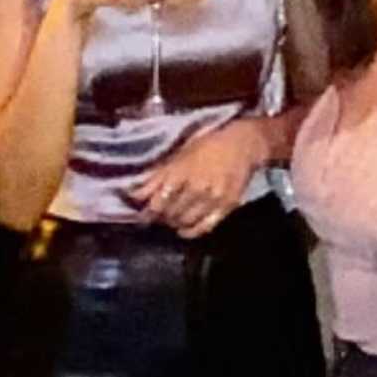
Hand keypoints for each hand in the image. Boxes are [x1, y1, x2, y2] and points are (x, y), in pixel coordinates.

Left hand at [133, 112, 268, 232]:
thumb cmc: (206, 145)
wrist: (242, 144)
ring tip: (170, 219)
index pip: (157, 202)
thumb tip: (134, 193)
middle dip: (159, 217)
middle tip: (156, 216)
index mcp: (181, 172)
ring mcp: (212, 199)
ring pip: (184, 222)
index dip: (146, 212)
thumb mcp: (178, 155)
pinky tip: (183, 230)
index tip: (142, 214)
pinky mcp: (226, 207)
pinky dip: (190, 232)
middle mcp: (196, 188)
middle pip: (169, 214)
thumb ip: (157, 176)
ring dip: (173, 223)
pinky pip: (204, 227)